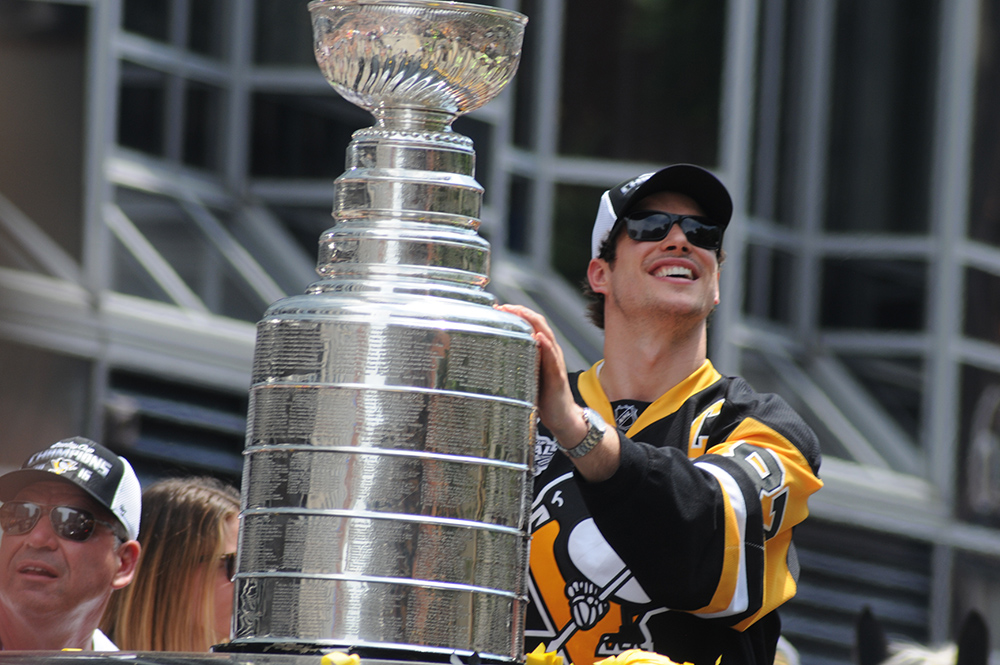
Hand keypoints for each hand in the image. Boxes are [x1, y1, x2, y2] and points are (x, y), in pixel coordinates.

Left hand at [496, 303, 620, 480]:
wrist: (563, 418)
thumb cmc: (543, 397)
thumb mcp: (526, 375)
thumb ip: (516, 363)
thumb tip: (490, 357)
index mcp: (542, 350)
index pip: (532, 324)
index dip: (518, 313)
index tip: (499, 308)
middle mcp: (550, 353)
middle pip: (539, 323)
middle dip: (521, 312)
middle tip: (503, 307)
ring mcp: (555, 363)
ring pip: (547, 335)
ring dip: (533, 322)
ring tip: (519, 312)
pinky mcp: (557, 377)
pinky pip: (553, 359)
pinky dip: (546, 346)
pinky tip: (539, 338)